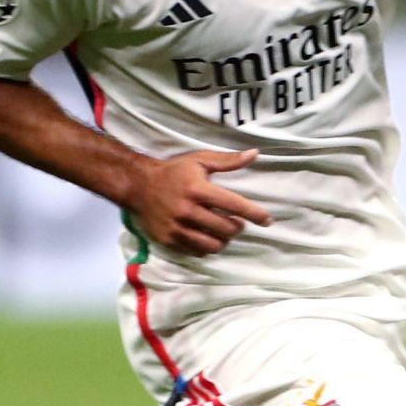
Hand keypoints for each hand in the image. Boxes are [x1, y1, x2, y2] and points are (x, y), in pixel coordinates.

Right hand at [125, 148, 270, 255]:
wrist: (137, 185)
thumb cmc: (173, 171)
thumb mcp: (199, 160)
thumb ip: (228, 161)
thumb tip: (255, 154)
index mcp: (198, 189)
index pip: (234, 205)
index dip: (254, 214)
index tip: (268, 220)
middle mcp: (188, 210)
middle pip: (226, 229)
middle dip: (237, 228)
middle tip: (236, 223)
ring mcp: (177, 227)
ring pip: (212, 245)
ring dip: (223, 241)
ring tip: (222, 232)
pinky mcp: (168, 240)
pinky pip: (196, 252)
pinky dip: (206, 247)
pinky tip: (206, 237)